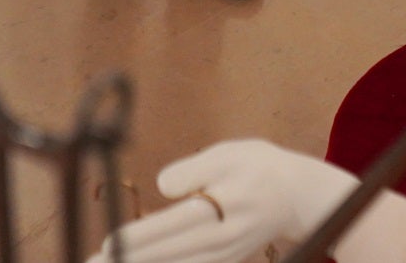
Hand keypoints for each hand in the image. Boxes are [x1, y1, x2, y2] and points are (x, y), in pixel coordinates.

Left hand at [87, 139, 357, 262]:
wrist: (298, 195)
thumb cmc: (257, 167)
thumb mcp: (229, 153)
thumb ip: (194, 169)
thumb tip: (161, 186)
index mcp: (219, 206)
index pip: (170, 226)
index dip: (137, 238)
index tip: (107, 244)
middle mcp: (219, 238)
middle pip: (166, 256)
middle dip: (126, 262)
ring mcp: (223, 256)